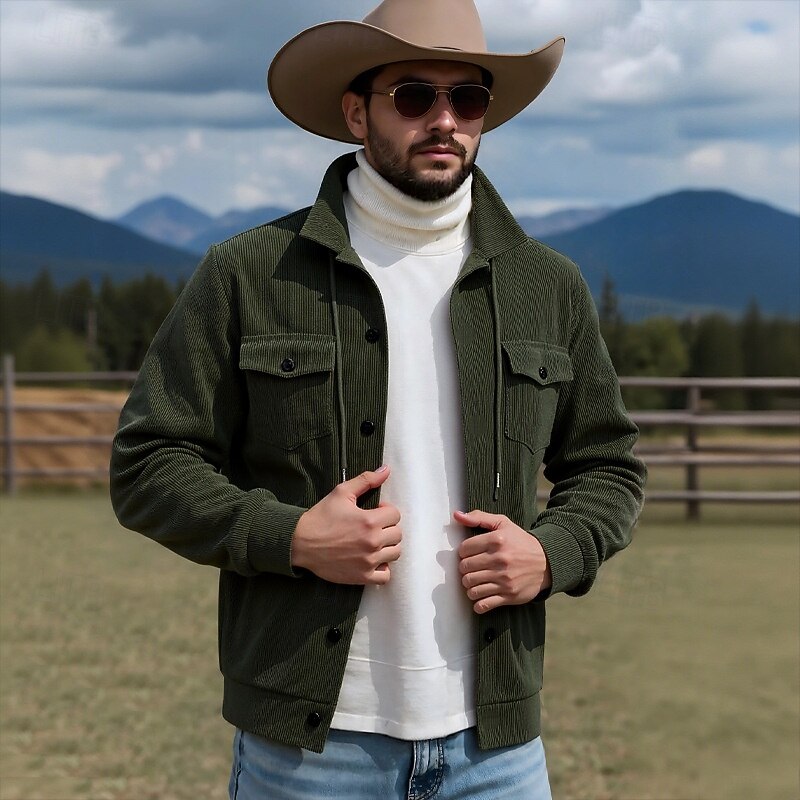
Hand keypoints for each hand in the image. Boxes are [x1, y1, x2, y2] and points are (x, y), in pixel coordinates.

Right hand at [291, 466, 401, 584]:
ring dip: (387, 546)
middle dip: (387, 528)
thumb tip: (386, 470)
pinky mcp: (362, 576)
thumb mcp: (342, 493)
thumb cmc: (321, 517)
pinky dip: (383, 568)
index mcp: (369, 521)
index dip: (385, 511)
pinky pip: (386, 576)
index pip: (395, 515)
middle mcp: (372, 542)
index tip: (375, 512)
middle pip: (397, 534)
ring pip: (395, 553)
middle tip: (373, 527)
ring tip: (373, 542)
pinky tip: (372, 559)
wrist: (300, 542)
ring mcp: (368, 561)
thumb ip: (366, 480)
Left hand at [454, 509, 551, 613]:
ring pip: (471, 587)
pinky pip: (482, 604)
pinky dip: (477, 603)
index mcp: (497, 540)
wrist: (547, 562)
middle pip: (465, 569)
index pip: (464, 549)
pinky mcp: (509, 595)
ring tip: (475, 581)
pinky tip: (481, 596)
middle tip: (471, 568)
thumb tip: (456, 515)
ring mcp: (504, 580)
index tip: (469, 554)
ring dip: (469, 586)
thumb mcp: (503, 523)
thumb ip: (478, 517)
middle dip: (464, 569)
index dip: (464, 552)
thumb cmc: (520, 542)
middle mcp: (500, 560)